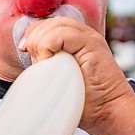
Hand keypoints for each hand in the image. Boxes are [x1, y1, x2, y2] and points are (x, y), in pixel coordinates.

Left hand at [19, 16, 133, 132]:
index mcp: (73, 39)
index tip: (25, 50)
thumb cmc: (84, 99)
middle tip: (37, 60)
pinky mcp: (92, 44)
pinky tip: (50, 61)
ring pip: (54, 25)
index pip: (45, 24)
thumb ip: (45, 60)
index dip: (31, 34)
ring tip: (44, 62)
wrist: (109, 111)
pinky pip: (63, 34)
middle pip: (47, 22)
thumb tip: (26, 51)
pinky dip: (49, 45)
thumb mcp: (57, 74)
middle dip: (34, 38)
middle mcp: (82, 34)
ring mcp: (88, 37)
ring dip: (41, 43)